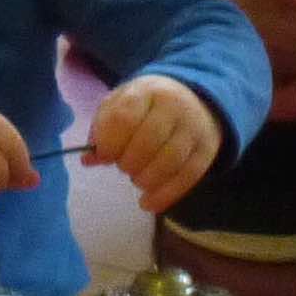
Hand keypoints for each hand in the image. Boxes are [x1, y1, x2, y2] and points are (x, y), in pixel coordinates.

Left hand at [87, 73, 221, 214]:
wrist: (194, 98)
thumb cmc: (147, 105)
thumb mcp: (120, 104)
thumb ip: (102, 129)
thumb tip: (89, 159)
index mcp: (147, 91)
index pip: (125, 118)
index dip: (110, 142)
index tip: (104, 156)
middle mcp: (175, 107)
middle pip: (148, 141)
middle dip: (129, 162)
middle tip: (123, 166)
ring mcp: (194, 128)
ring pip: (170, 161)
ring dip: (146, 179)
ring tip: (137, 180)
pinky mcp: (207, 150)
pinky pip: (188, 176)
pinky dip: (166, 195)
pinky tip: (149, 204)